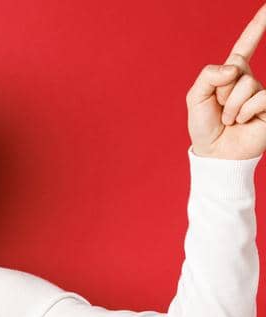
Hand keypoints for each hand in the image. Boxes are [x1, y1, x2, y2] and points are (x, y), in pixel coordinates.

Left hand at [189, 2, 265, 158]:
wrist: (215, 153)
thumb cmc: (205, 125)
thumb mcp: (195, 97)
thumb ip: (208, 75)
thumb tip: (234, 68)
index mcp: (231, 74)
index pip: (245, 45)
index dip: (257, 26)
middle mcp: (249, 80)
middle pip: (236, 69)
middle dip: (222, 91)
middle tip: (220, 108)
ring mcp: (261, 94)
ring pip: (247, 85)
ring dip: (231, 106)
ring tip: (230, 119)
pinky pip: (260, 98)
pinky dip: (245, 111)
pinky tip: (243, 121)